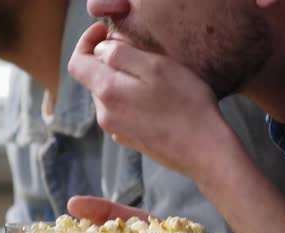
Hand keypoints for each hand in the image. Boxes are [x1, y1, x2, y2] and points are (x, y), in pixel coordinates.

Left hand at [68, 22, 239, 177]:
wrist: (206, 150)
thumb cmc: (187, 105)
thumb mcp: (156, 66)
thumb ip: (121, 53)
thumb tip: (102, 50)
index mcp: (107, 91)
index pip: (78, 62)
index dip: (88, 42)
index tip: (106, 31)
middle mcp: (106, 114)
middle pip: (95, 79)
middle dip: (111, 63)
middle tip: (143, 55)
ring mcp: (118, 131)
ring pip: (111, 96)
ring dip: (125, 83)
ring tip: (156, 82)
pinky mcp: (132, 141)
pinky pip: (124, 113)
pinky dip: (134, 102)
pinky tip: (159, 104)